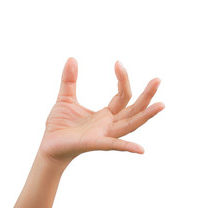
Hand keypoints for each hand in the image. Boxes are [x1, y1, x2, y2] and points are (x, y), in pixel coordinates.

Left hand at [39, 57, 164, 166]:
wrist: (47, 144)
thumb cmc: (59, 125)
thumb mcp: (65, 98)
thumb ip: (69, 80)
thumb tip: (72, 58)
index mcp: (105, 115)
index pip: (122, 96)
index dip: (122, 79)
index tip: (118, 63)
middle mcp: (109, 125)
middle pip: (133, 110)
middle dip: (146, 96)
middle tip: (158, 80)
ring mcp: (104, 135)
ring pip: (130, 124)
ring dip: (146, 116)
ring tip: (161, 105)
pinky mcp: (94, 143)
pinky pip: (113, 145)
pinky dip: (127, 147)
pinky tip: (140, 149)